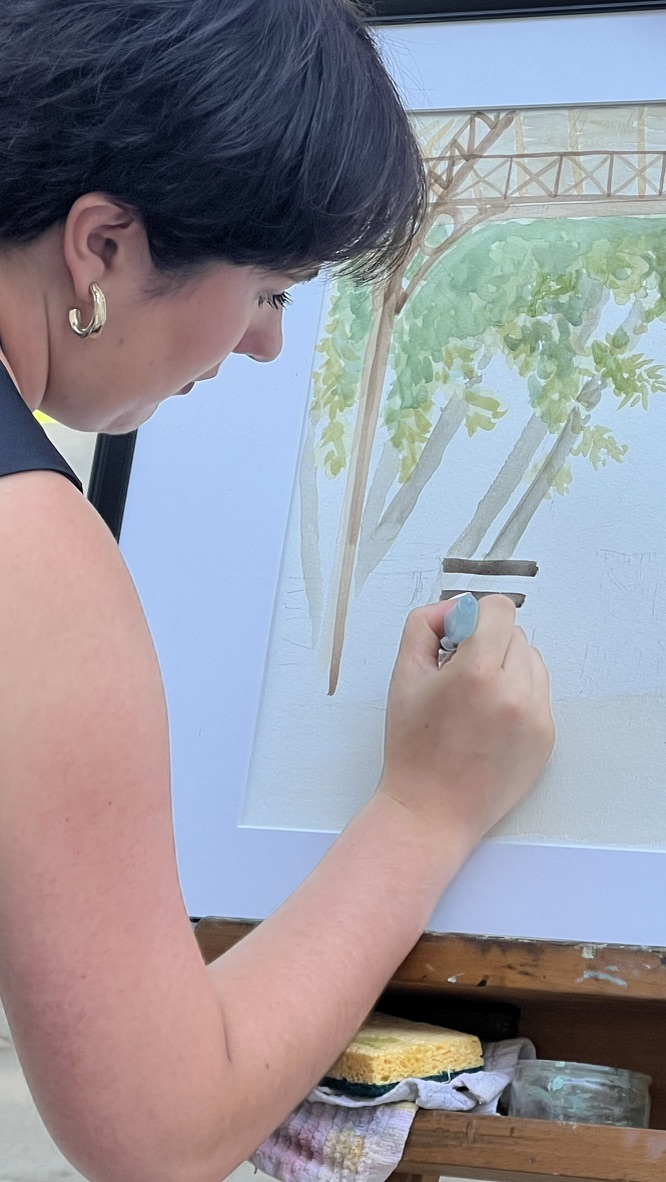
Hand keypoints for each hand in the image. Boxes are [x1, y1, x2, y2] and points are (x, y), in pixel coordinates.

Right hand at [378, 595, 553, 851]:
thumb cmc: (412, 751)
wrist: (430, 811)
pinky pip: (538, 693)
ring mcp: (535, 717)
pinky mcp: (546, 737)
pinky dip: (517, 696)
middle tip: (459, 673)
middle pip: (515, 634)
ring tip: (475, 699)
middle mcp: (514, 693)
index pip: (499, 610)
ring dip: (507, 667)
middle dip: (487, 644)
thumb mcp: (403, 677)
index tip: (459, 635)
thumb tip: (452, 609)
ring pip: (532, 661)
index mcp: (477, 672)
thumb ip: (424, 626)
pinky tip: (489, 720)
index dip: (475, 616)